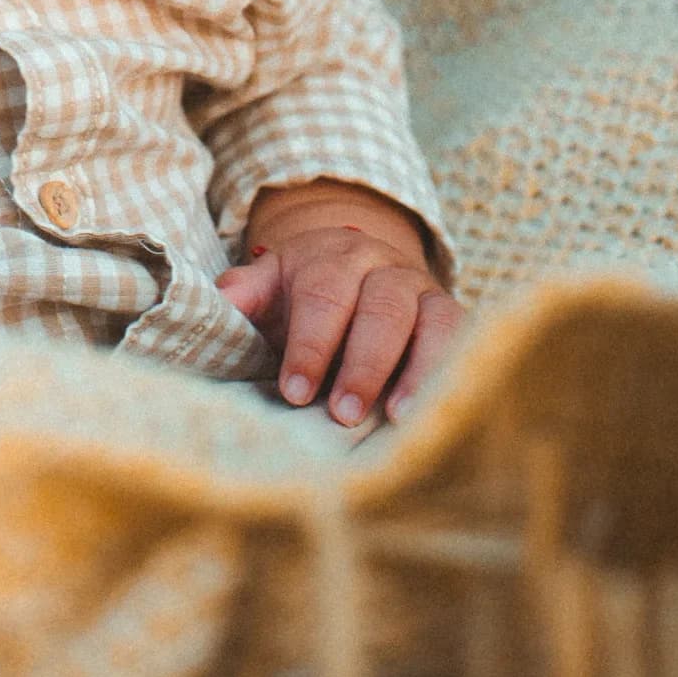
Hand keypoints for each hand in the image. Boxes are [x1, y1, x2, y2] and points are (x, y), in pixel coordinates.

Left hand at [217, 179, 459, 427]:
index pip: (322, 297)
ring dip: (415, 371)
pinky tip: (434, 409)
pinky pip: (460, 336)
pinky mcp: (452, 312)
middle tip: (343, 414)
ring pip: (427, 321)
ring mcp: (421, 288)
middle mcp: (381, 267)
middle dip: (361, 365)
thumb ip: (243, 294)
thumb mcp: (270, 285)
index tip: (295, 393)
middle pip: (379, 310)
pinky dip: (450, 369)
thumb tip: (217, 305)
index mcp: (331, 258)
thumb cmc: (304, 294)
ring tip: (397, 418)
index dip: (310, 346)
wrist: (359, 267)